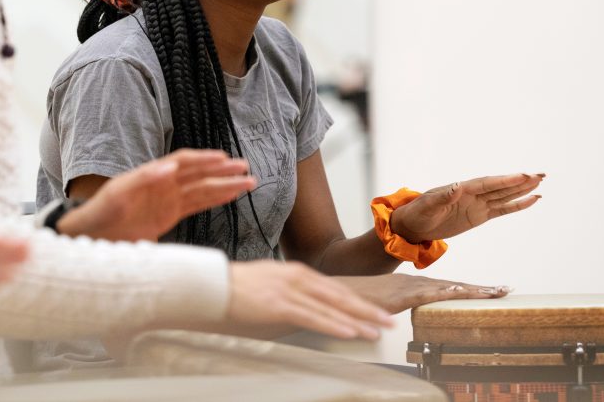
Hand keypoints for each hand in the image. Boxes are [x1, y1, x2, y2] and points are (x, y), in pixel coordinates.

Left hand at [58, 150, 256, 241]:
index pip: (182, 163)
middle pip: (197, 173)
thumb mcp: (116, 196)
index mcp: (150, 176)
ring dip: (225, 185)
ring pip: (202, 189)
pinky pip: (197, 204)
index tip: (223, 159)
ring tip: (249, 182)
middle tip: (245, 168)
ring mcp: (167, 200)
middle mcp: (162, 184)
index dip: (203, 160)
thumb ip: (141, 181)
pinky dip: (215, 200)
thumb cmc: (99, 214)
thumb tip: (168, 167)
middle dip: (222, 171)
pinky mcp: (169, 215)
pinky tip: (231, 196)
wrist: (90, 238)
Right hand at [228, 261, 392, 339]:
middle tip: (389, 321)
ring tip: (376, 331)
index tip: (377, 311)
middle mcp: (298, 278)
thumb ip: (293, 290)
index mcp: (297, 272)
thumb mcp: (273, 283)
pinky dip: (333, 325)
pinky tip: (349, 332)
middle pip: (340, 296)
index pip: (336, 288)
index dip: (359, 301)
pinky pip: (312, 317)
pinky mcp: (279, 305)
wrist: (214, 284)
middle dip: (367, 310)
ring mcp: (289, 291)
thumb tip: (309, 304)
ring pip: (331, 308)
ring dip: (356, 321)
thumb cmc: (240, 287)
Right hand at [335, 274, 510, 313]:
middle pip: (454, 286)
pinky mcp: (400, 296)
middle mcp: (415, 283)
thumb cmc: (360, 300)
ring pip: (447, 288)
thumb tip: (414, 309)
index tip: (493, 290)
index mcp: (414, 285)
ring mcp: (409, 288)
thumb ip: (402, 303)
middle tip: (505, 290)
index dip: (471, 289)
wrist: (338, 293)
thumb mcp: (388, 302)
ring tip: (495, 292)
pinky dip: (445, 293)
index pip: (449, 287)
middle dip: (481, 288)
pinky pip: (427, 295)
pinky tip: (459, 292)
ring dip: (472, 290)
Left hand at [390, 173, 543, 242]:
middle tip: (540, 174)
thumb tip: (457, 187)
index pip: (487, 183)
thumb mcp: (427, 206)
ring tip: (540, 181)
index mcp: (461, 189)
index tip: (522, 175)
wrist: (413, 225)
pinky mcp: (479, 216)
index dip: (505, 180)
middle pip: (500, 186)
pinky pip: (502, 210)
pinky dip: (517, 205)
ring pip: (504, 195)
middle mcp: (472, 194)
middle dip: (520, 181)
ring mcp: (477, 205)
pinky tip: (532, 200)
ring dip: (522, 189)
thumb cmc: (417, 213)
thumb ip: (442, 197)